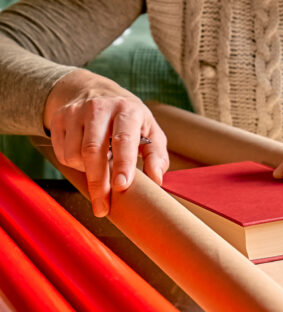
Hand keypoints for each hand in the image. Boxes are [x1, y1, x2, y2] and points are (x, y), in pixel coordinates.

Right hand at [44, 69, 168, 216]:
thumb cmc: (129, 120)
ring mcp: (76, 112)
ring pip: (74, 154)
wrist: (97, 93)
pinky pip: (62, 153)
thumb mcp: (150, 131)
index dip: (123, 164)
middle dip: (98, 182)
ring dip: (86, 172)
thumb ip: (157, 155)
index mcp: (127, 110)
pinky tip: (86, 159)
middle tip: (102, 207)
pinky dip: (74, 165)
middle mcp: (100, 107)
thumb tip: (157, 179)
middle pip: (93, 151)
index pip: (123, 139)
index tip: (121, 186)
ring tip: (100, 169)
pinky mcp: (59, 119)